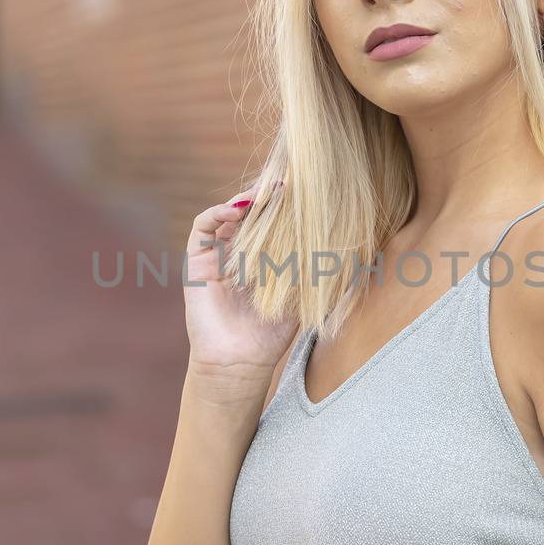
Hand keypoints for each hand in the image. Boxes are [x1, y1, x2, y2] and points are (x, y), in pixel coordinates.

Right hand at [183, 181, 295, 372]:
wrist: (239, 361)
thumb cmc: (271, 332)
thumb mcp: (299, 293)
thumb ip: (313, 270)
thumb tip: (347, 244)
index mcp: (261, 257)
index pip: (271, 220)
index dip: (283, 204)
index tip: (303, 190)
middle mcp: (237, 251)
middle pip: (250, 212)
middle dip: (266, 196)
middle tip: (286, 183)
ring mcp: (215, 254)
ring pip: (227, 214)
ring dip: (244, 199)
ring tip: (263, 194)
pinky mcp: (196, 261)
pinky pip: (202, 227)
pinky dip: (217, 212)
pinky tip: (237, 209)